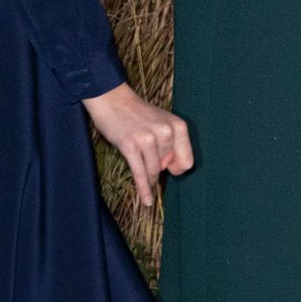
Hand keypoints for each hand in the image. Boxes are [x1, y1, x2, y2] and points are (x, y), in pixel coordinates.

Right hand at [83, 82, 193, 207]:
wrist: (112, 100)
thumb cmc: (138, 115)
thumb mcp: (163, 123)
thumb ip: (171, 145)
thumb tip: (170, 170)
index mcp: (178, 126)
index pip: (187, 162)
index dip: (176, 166)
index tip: (167, 162)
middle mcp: (165, 132)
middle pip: (167, 168)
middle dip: (157, 165)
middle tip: (144, 149)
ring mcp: (148, 139)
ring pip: (153, 172)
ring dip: (147, 175)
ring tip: (138, 159)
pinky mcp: (130, 146)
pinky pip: (140, 174)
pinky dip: (144, 190)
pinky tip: (147, 201)